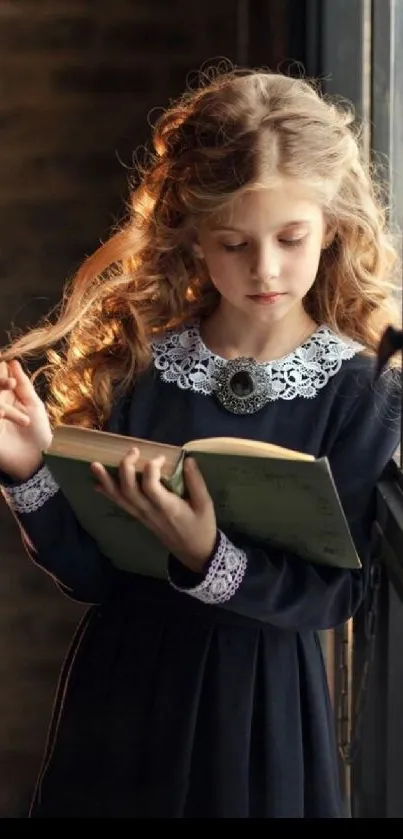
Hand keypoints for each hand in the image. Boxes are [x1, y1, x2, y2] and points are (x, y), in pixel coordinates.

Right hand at [0, 359, 52, 480]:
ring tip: (6, 410)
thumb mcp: (33, 405)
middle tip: (10, 383)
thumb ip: (23, 384)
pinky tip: (1, 415)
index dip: (0, 369)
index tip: (3, 363)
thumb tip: (12, 361)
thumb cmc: (38, 432)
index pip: (0, 376)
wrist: (36, 459)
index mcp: (7, 395)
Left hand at [90, 448, 216, 572]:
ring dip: (106, 480)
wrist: (194, 552)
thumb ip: (196, 482)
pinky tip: (98, 484)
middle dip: (126, 467)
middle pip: (129, 490)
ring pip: (120, 497)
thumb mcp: (205, 505)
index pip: (150, 486)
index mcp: (167, 508)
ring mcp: (142, 515)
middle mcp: (150, 512)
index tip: (162, 457)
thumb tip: (188, 460)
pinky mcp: (140, 517)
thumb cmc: (202, 527)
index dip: (152, 467)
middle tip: (133, 450)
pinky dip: (109, 493)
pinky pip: (121, 504)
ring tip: (94, 465)